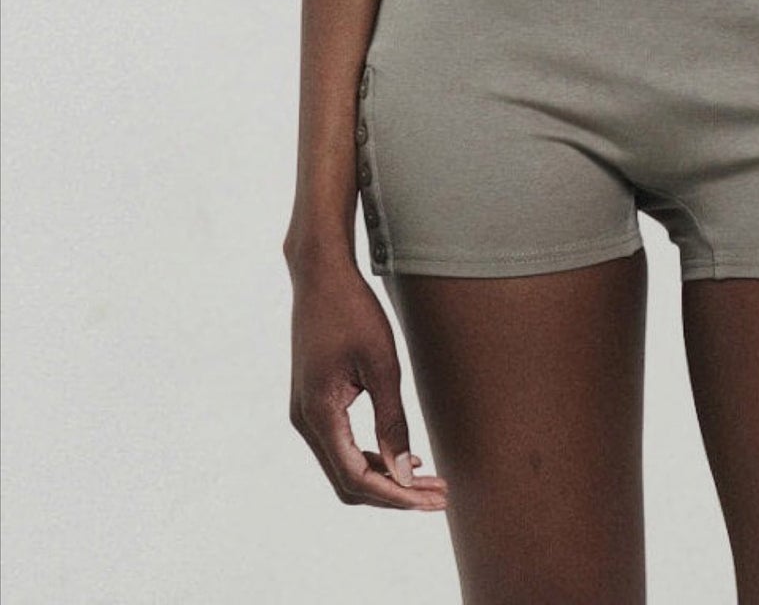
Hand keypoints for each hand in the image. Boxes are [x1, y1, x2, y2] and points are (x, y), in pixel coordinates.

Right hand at [287, 250, 448, 510]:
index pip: (357, 478)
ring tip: (428, 478)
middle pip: (349, 483)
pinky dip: (371, 458)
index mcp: (319, 414)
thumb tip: (406, 472)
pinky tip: (401, 454)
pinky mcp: (314, 403)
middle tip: (439, 493)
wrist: (320, 274)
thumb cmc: (352, 310)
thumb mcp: (382, 364)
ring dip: (385, 477)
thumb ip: (392, 421)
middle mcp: (305, 421)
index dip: (397, 495)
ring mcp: (306, 413)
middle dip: (394, 493)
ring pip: (344, 467)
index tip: (433, 499)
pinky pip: (340, 446)